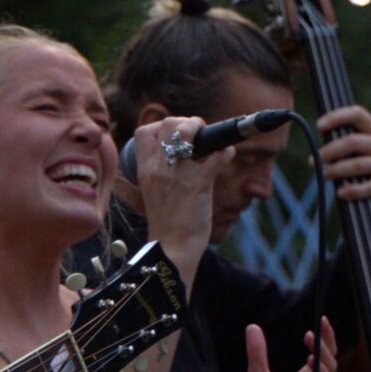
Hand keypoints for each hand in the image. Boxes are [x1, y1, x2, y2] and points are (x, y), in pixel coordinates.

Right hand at [128, 114, 220, 255]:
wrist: (171, 249)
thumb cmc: (167, 222)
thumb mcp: (156, 192)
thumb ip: (164, 171)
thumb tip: (187, 153)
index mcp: (144, 170)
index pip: (143, 132)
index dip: (161, 126)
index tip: (175, 135)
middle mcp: (158, 168)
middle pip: (167, 124)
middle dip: (185, 122)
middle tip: (198, 133)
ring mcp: (177, 175)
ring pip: (186, 132)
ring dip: (202, 129)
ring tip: (211, 141)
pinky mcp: (197, 184)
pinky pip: (215, 156)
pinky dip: (225, 152)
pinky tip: (227, 155)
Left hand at [316, 104, 370, 206]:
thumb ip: (355, 143)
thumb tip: (321, 148)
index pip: (357, 114)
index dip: (337, 117)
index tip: (319, 125)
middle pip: (352, 141)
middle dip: (329, 151)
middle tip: (314, 161)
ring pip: (358, 164)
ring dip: (337, 170)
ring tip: (323, 175)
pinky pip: (370, 186)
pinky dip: (353, 190)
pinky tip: (341, 193)